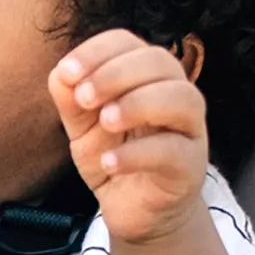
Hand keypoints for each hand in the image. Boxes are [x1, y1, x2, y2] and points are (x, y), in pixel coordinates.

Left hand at [49, 29, 209, 245]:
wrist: (136, 211)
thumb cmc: (115, 156)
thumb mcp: (82, 127)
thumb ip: (72, 100)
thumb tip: (62, 73)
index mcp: (146, 75)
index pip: (128, 42)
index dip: (97, 51)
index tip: (68, 72)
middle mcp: (174, 93)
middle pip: (159, 61)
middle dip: (116, 74)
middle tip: (84, 98)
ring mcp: (189, 129)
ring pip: (181, 99)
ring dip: (137, 104)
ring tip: (104, 122)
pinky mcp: (191, 166)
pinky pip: (174, 150)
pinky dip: (138, 153)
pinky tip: (109, 162)